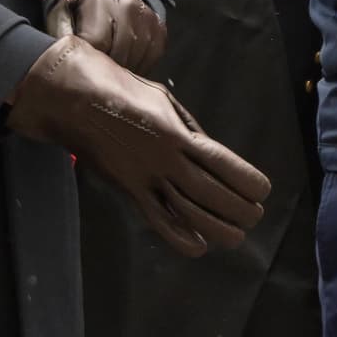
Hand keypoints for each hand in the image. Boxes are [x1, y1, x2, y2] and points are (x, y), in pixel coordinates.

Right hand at [8, 36, 269, 257]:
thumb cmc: (122, 89)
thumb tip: (207, 151)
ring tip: (236, 236)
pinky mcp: (127, 190)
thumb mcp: (164, 100)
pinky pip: (155, 219)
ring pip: (187, 212)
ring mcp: (144, 177)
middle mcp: (164, 159)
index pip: (221, 162)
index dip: (245, 180)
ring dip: (216, 227)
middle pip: (209, 192)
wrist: (73, 98)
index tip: (263, 191)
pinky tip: (198, 247)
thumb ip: (187, 128)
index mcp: (177, 132)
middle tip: (255, 216)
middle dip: (238, 208)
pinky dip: (177, 237)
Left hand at [48, 0, 164, 72]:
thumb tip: (60, 62)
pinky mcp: (159, 28)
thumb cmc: (80, 9)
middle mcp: (127, 5)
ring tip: (109, 66)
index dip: (87, 59)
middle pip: (118, 54)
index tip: (81, 64)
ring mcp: (147, 16)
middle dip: (104, 67)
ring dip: (122, 69)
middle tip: (94, 70)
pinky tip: (125, 62)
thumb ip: (58, 36)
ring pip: (136, 60)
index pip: (95, 43)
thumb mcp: (61, 16)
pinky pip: (152, 58)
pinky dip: (138, 66)